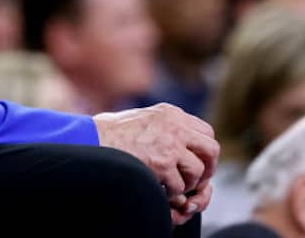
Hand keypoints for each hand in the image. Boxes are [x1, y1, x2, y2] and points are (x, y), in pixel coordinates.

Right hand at [94, 103, 218, 221]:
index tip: (197, 162)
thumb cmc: (111, 132)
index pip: (206, 132)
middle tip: (196, 180)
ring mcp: (170, 144)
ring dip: (187, 182)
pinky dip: (171, 191)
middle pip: (211, 149)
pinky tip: (158, 186)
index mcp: (171, 113)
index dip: (204, 151)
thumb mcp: (144, 118)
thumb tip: (183, 141)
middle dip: (207, 168)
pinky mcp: (162, 162)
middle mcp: (175, 125)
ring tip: (172, 184)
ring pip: (198, 170)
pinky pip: (180, 185)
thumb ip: (166, 125)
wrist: (92, 139)